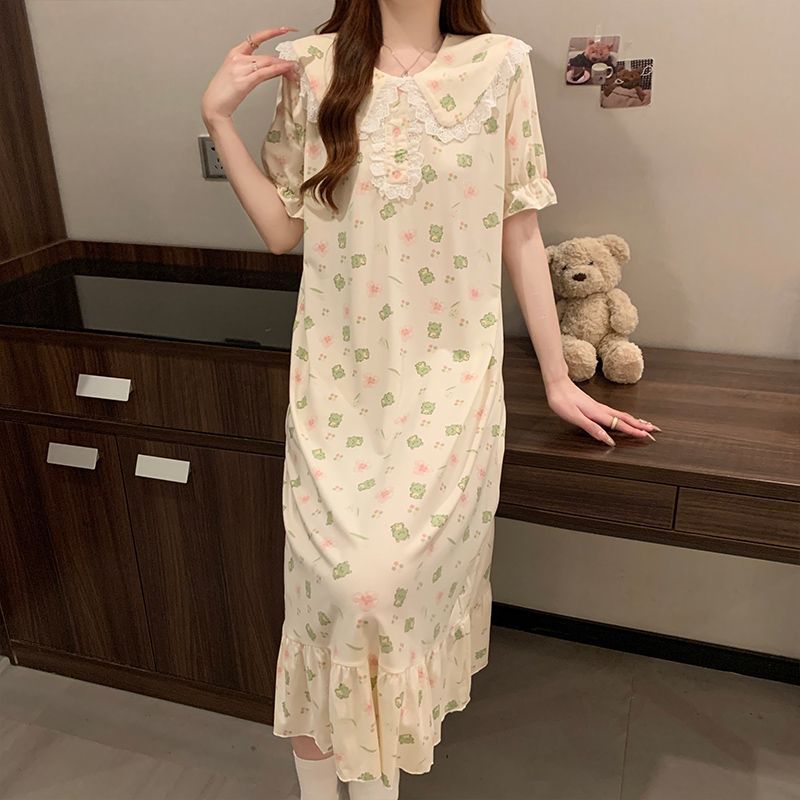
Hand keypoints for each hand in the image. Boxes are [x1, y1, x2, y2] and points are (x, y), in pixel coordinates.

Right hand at [201, 25, 299, 125]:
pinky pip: (265, 73)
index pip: (256, 38)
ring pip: (267, 63)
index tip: (284, 29)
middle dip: (282, 62)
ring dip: (284, 67)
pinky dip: (278, 70)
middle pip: (266, 56)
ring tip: (294, 71)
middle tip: (294, 67)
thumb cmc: (223, 93)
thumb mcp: (237, 75)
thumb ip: (251, 69)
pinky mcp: (244, 81)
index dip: (272, 32)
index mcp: (234, 54)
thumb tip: (271, 69)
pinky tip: (286, 70)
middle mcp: (237, 58)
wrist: (213, 106)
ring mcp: (240, 69)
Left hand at [544, 375, 660, 446]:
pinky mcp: (594, 405)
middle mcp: (601, 409)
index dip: (634, 432)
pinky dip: (624, 417)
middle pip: (625, 418)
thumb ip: (592, 428)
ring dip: (635, 420)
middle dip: (641, 425)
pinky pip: (614, 412)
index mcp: (598, 414)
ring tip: (645, 425)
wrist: (556, 383)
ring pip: (621, 415)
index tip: (647, 436)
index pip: (620, 425)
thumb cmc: (562, 400)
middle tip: (655, 430)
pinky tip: (623, 418)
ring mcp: (598, 406)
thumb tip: (608, 440)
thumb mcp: (575, 417)